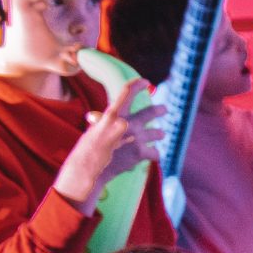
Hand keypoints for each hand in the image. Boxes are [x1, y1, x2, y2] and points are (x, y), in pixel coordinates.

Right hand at [56, 80, 166, 211]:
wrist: (88, 170)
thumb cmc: (88, 150)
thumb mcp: (94, 130)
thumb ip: (102, 122)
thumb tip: (95, 116)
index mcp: (112, 114)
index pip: (126, 92)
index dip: (137, 85)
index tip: (145, 82)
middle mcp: (126, 122)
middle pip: (151, 112)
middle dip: (160, 110)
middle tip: (164, 109)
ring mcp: (135, 137)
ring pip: (158, 133)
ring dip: (158, 134)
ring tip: (160, 134)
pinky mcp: (140, 152)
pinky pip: (155, 152)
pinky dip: (154, 154)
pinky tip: (153, 155)